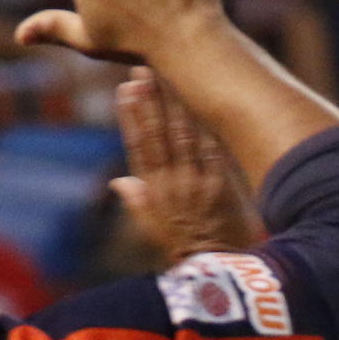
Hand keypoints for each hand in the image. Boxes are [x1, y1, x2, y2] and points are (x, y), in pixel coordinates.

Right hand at [110, 69, 257, 261]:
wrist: (216, 268)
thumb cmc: (185, 248)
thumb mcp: (153, 228)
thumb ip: (137, 201)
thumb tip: (118, 181)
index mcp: (152, 191)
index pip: (138, 146)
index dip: (130, 117)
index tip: (124, 90)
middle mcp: (170, 184)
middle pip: (157, 136)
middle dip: (148, 102)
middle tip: (141, 71)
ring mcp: (195, 184)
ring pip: (181, 138)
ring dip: (173, 106)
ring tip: (166, 78)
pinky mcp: (220, 187)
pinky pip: (211, 151)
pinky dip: (203, 126)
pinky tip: (199, 103)